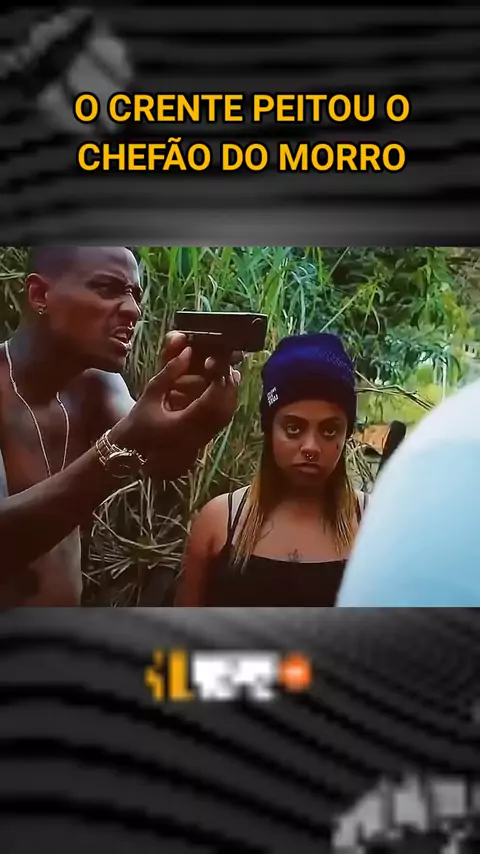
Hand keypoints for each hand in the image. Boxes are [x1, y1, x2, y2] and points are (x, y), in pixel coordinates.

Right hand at [113, 345, 239, 479]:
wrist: (135, 454)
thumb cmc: (138, 425)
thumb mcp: (150, 395)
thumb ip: (169, 372)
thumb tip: (187, 351)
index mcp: (184, 425)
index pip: (211, 399)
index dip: (218, 378)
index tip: (214, 360)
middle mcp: (199, 433)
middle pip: (225, 404)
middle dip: (225, 380)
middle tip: (218, 362)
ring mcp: (205, 437)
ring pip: (227, 410)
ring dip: (227, 388)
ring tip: (220, 370)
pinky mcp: (207, 437)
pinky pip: (223, 417)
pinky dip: (223, 398)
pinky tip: (219, 384)